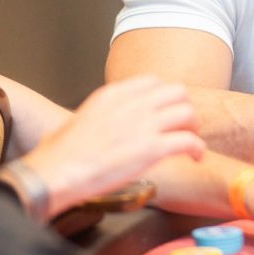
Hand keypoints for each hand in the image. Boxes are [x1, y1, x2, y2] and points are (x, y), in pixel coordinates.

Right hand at [21, 77, 205, 215]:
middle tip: (184, 127)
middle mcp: (132, 104)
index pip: (154, 82)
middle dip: (185, 109)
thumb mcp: (81, 117)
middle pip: (177, 92)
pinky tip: (195, 158)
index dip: (165, 98)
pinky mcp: (151, 149)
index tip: (167, 112)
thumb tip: (107, 122)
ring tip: (191, 143)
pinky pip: (189, 141)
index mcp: (114, 94)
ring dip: (194, 128)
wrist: (56, 172)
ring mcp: (143, 125)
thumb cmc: (60, 153)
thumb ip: (102, 113)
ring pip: (188, 113)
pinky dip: (198, 149)